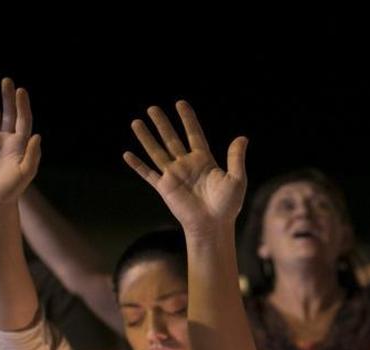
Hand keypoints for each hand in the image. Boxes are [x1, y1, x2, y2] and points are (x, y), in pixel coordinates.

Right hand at [0, 78, 41, 208]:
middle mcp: (7, 139)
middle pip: (8, 114)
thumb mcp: (26, 172)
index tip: (21, 91)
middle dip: (7, 98)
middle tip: (6, 81)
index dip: (23, 105)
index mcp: (21, 144)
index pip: (24, 120)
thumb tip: (37, 135)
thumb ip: (32, 154)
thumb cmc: (13, 188)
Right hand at [123, 101, 247, 235]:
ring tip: (136, 122)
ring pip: (157, 151)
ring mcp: (174, 175)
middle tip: (153, 108)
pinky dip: (137, 165)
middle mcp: (186, 165)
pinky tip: (127, 154)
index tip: (180, 103)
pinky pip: (148, 174)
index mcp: (204, 161)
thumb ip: (236, 158)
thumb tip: (242, 138)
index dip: (187, 119)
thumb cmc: (227, 205)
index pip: (194, 134)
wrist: (213, 225)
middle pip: (171, 139)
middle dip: (162, 124)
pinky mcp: (164, 188)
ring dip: (146, 137)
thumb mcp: (236, 179)